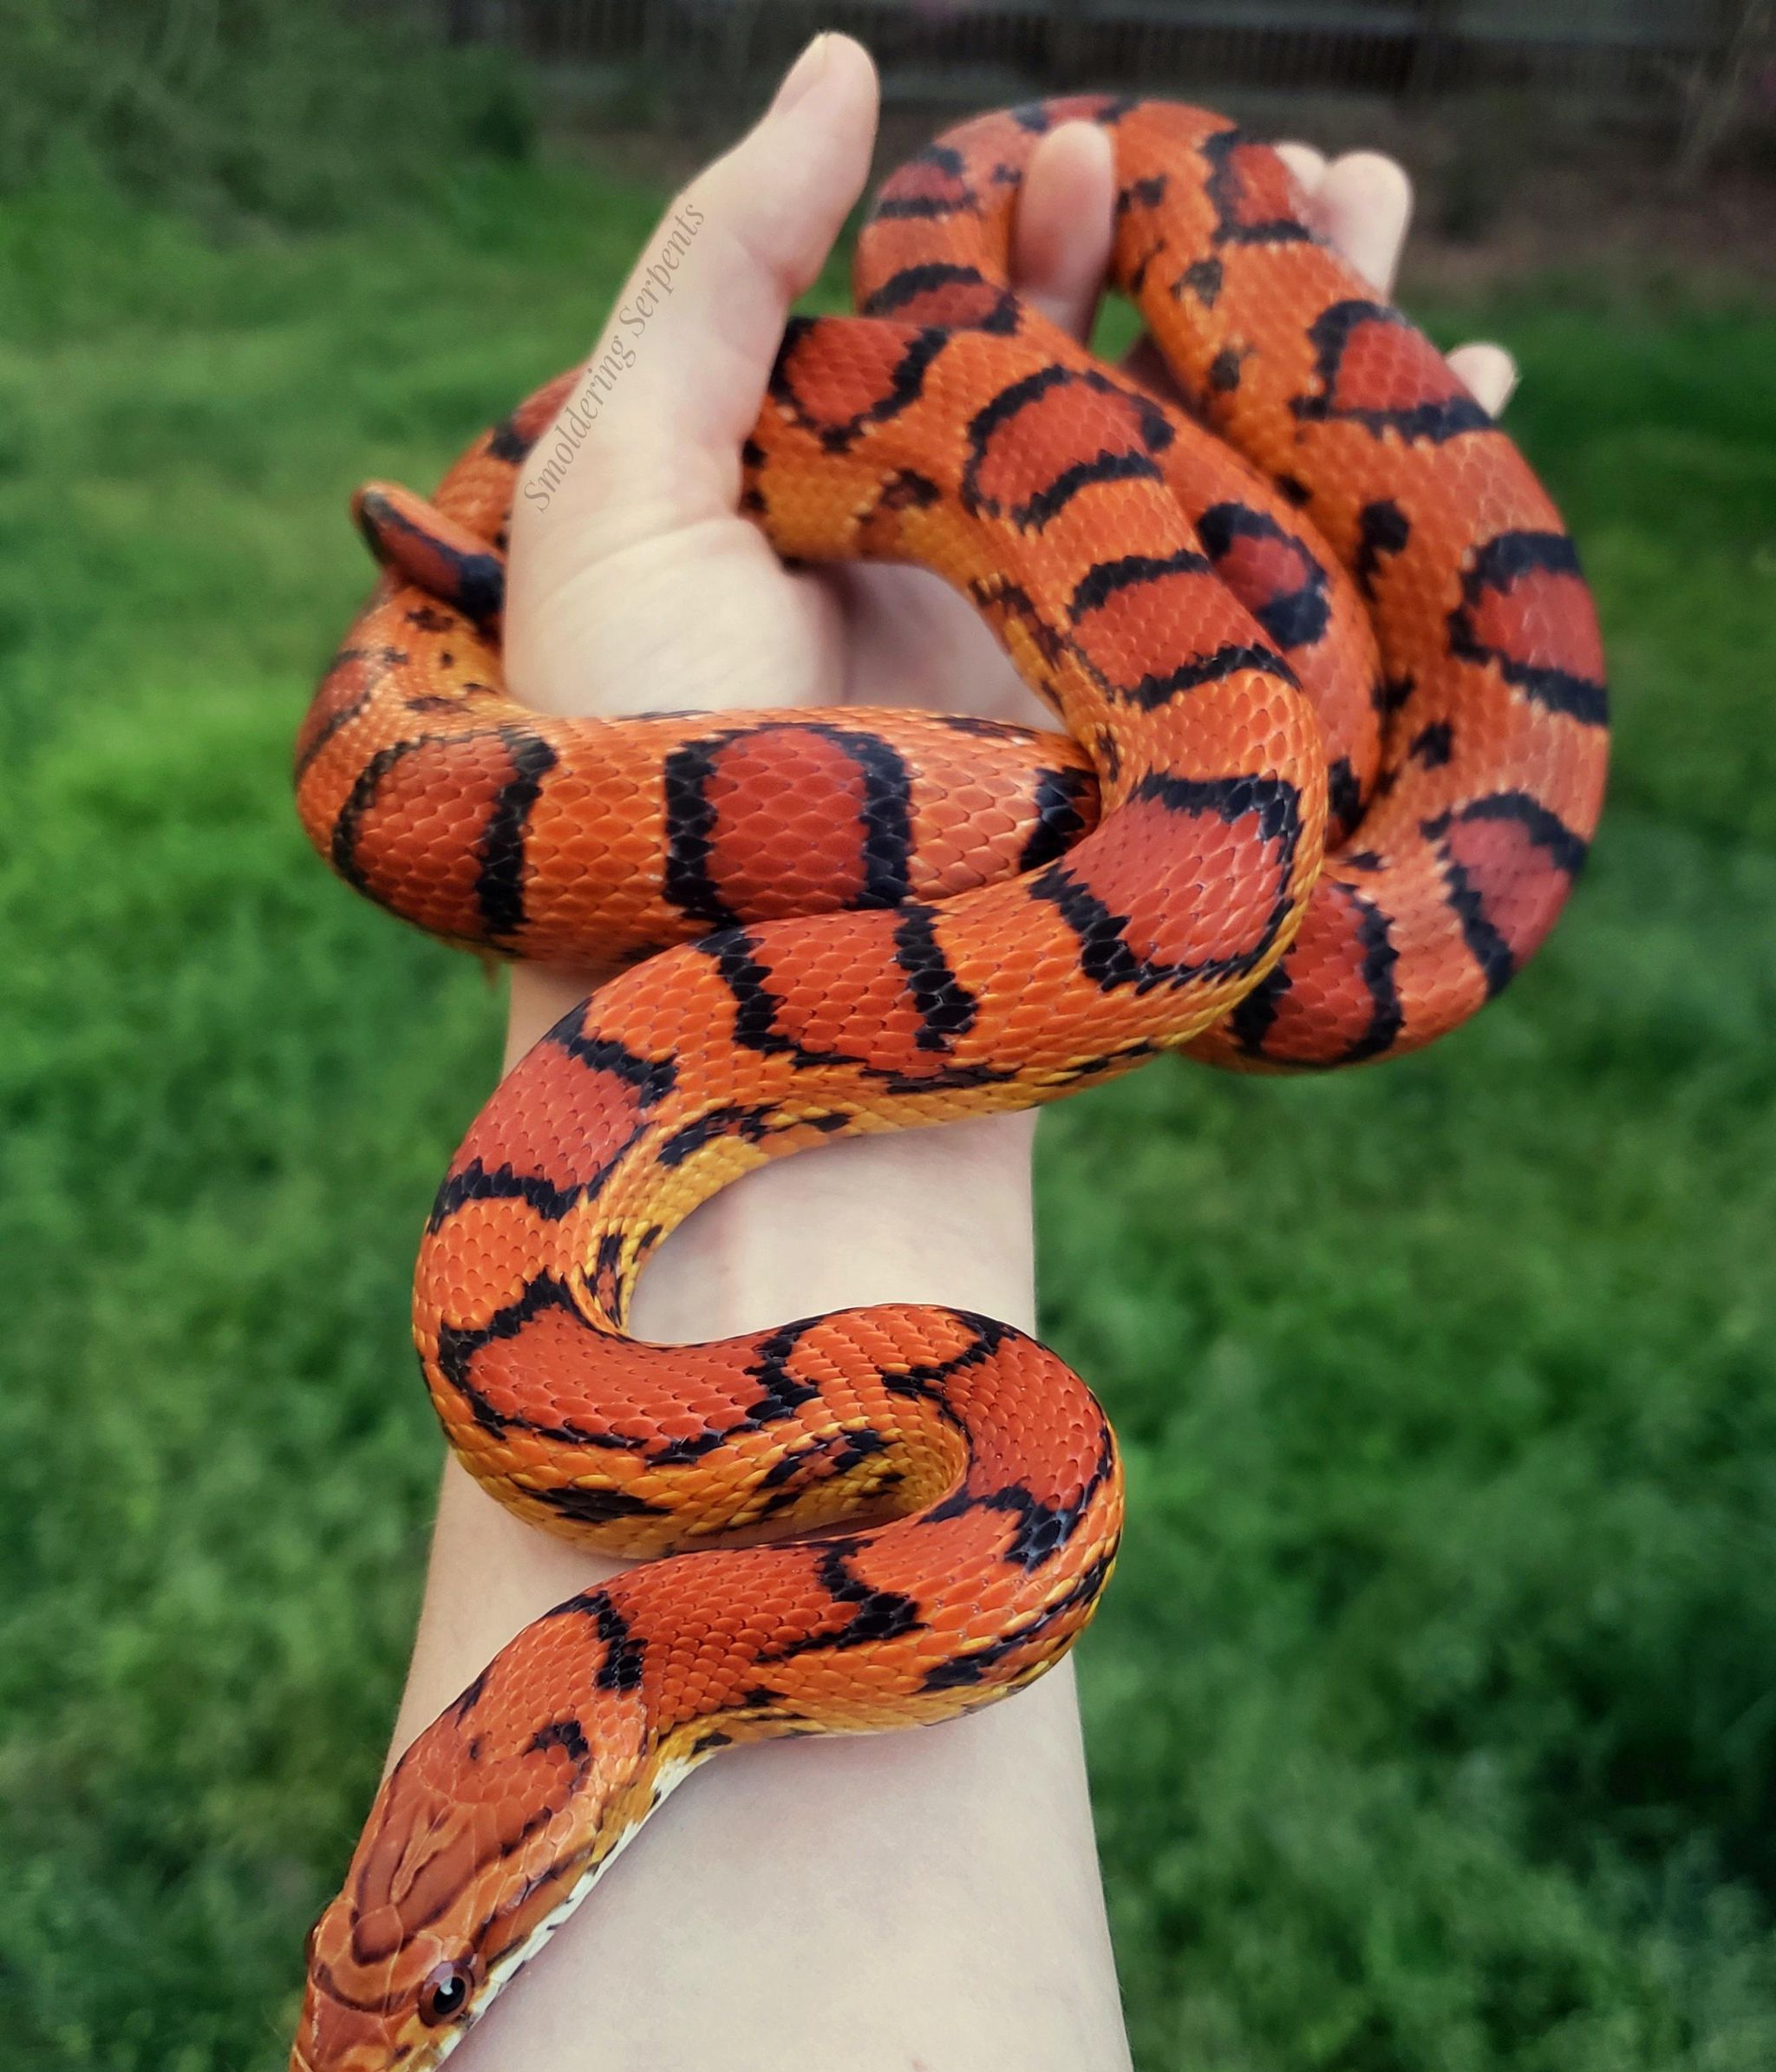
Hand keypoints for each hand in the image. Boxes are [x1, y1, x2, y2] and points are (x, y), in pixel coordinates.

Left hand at [502, 33, 1517, 1069]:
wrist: (750, 1006)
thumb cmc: (635, 754)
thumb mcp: (619, 484)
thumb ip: (719, 271)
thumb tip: (846, 64)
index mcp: (832, 494)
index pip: (950, 316)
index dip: (1023, 225)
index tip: (1089, 144)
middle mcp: (955, 564)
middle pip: (1103, 368)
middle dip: (1191, 259)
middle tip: (1291, 165)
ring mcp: (1060, 648)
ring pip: (1203, 453)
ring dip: (1294, 338)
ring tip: (1381, 208)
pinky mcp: (1146, 724)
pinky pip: (1273, 582)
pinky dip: (1355, 490)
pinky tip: (1452, 387)